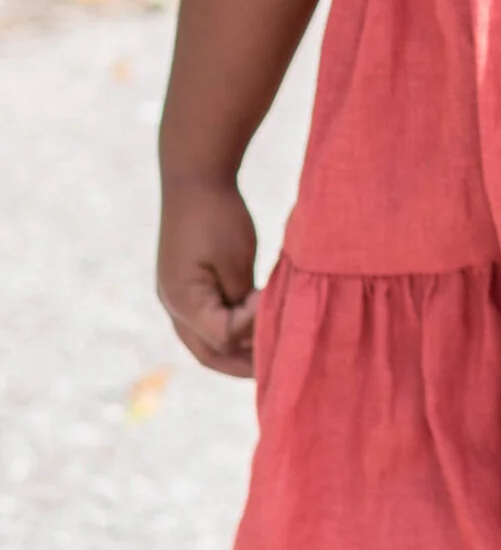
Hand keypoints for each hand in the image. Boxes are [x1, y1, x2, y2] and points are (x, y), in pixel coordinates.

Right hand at [158, 171, 261, 378]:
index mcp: (183, 300)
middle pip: (209, 353)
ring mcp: (175, 299)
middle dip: (242, 366)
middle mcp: (173, 306)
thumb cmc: (218, 214)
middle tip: (279, 371)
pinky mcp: (185, 289)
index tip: (275, 308)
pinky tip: (256, 332)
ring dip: (237, 353)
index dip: (253, 330)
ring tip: (271, 359)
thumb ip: (243, 300)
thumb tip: (255, 328)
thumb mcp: (235, 258)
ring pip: (205, 343)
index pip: (223, 336)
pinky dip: (230, 334)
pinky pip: (206, 324)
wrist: (194, 178)